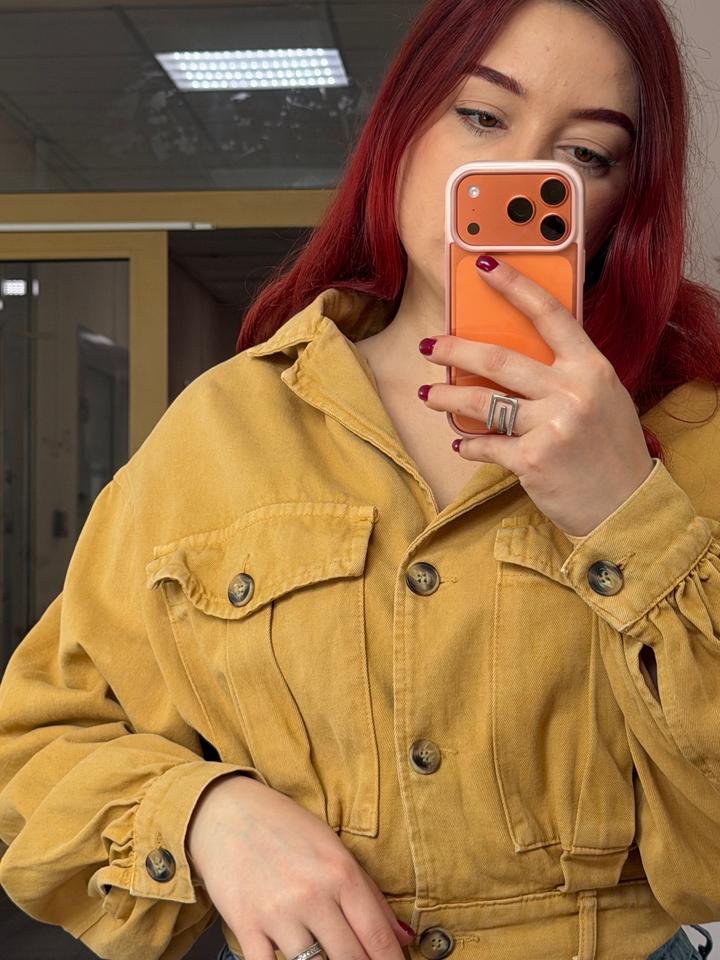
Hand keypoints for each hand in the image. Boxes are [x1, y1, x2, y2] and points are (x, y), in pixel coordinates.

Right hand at [186, 775, 414, 959]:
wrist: (226, 812)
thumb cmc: (285, 827)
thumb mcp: (334, 847)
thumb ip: (370, 894)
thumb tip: (403, 937)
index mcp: (341, 872)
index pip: (378, 935)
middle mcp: (313, 894)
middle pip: (352, 958)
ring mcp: (279, 914)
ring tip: (329, 959)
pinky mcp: (247, 927)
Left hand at [418, 254, 653, 537]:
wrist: (626, 506)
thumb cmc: (610, 450)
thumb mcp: (602, 399)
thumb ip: (566, 375)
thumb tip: (512, 355)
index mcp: (592, 368)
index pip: (549, 315)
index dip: (514, 286)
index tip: (483, 267)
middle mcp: (573, 391)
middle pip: (499, 358)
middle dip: (455, 350)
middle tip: (430, 347)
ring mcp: (553, 425)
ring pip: (482, 401)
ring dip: (448, 398)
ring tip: (430, 396)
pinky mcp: (533, 459)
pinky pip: (487, 444)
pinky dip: (470, 445)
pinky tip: (462, 443)